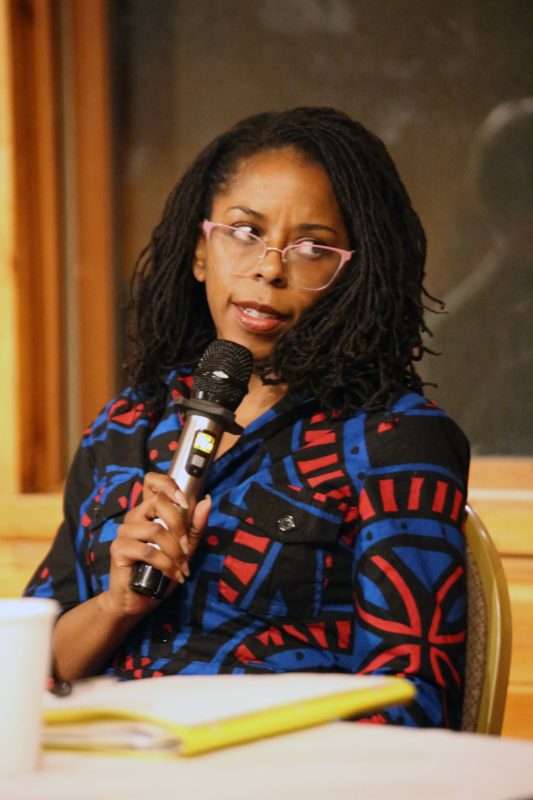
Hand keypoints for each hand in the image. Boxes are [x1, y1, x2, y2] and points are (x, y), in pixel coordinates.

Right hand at [101, 472, 210, 616]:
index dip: (169, 484)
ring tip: (182, 567)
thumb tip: (206, 501)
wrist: (138, 600)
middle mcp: (135, 516)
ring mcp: (125, 531)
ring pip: (156, 530)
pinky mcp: (118, 549)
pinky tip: (172, 574)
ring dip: (175, 551)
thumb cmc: (160, 570)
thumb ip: (194, 526)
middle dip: (180, 525)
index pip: (153, 481)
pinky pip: (147, 551)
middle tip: (188, 548)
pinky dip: (165, 564)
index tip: (185, 502)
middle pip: (158, 502)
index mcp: (150, 510)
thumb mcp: (185, 548)